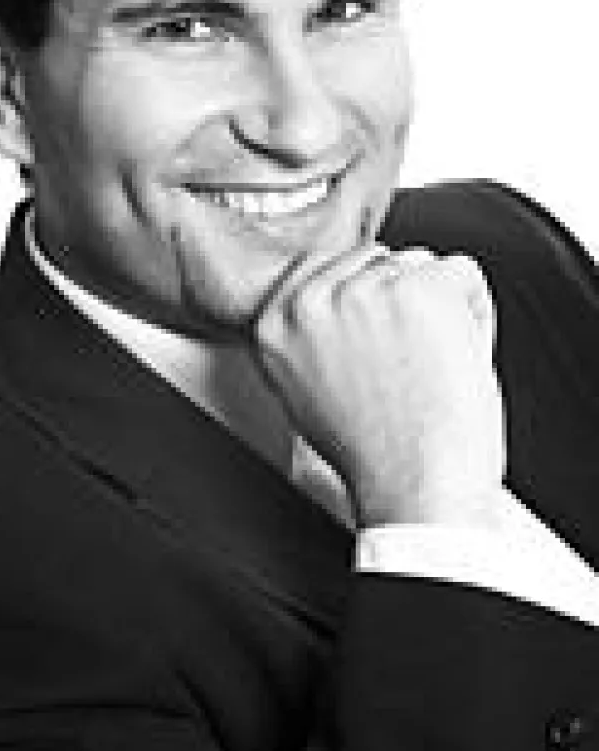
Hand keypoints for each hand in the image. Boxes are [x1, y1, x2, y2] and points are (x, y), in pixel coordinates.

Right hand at [250, 239, 506, 526]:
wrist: (415, 487)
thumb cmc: (373, 455)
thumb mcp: (305, 394)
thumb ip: (308, 339)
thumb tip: (333, 305)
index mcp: (274, 324)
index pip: (324, 267)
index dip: (363, 301)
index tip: (376, 338)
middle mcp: (312, 301)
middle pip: (375, 263)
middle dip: (400, 302)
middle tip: (405, 363)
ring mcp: (365, 291)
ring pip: (420, 266)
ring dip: (438, 310)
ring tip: (428, 368)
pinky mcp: (421, 289)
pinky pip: (464, 275)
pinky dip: (476, 315)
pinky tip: (455, 360)